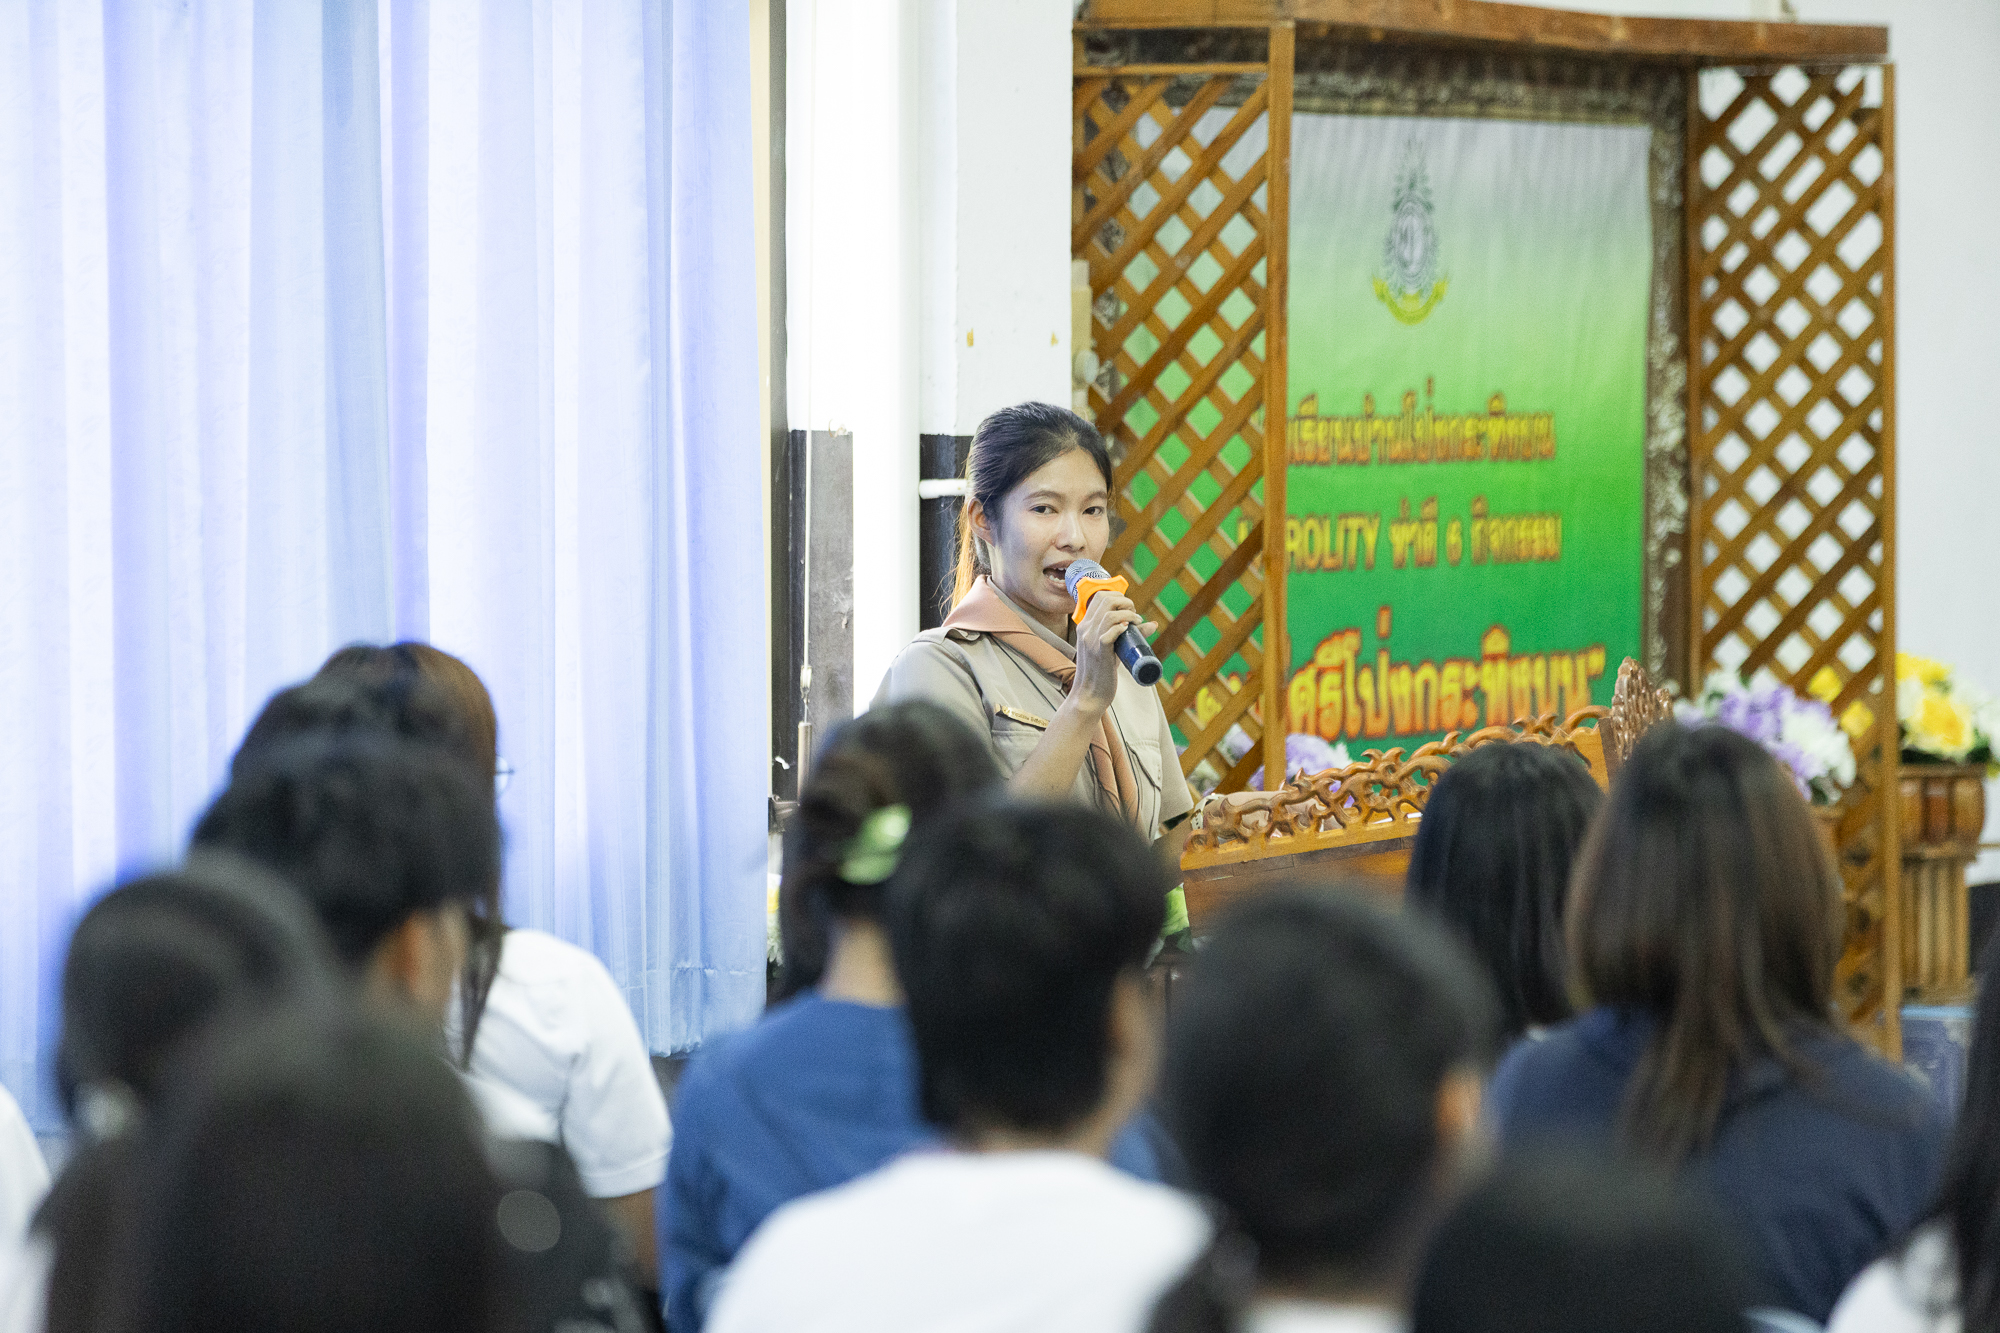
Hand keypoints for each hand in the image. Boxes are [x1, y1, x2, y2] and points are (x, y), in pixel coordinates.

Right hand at [1070, 587, 1151, 715]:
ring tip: (1136, 622)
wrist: (1089, 695)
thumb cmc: (1101, 672)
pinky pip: (1110, 631)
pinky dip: (1122, 627)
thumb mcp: (1112, 649)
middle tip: (1135, 615)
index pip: (1099, 596)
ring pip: (1110, 614)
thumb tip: (1153, 624)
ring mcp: (1091, 639)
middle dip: (1126, 602)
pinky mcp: (1099, 651)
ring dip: (1128, 614)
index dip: (1119, 597)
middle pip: (1105, 599)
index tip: (1130, 609)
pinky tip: (1129, 631)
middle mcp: (1085, 629)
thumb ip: (1128, 635)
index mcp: (1085, 625)